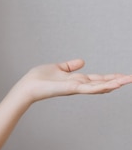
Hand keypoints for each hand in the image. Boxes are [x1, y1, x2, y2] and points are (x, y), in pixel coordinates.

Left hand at [16, 58, 131, 102]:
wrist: (28, 86)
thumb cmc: (39, 78)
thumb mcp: (58, 67)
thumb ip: (71, 65)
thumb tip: (83, 61)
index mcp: (77, 80)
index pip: (98, 78)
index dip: (111, 77)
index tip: (125, 76)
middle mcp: (79, 85)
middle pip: (103, 83)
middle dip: (118, 81)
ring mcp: (76, 88)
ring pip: (100, 86)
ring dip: (115, 83)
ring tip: (129, 80)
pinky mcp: (71, 89)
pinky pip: (90, 88)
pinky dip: (102, 87)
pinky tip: (113, 85)